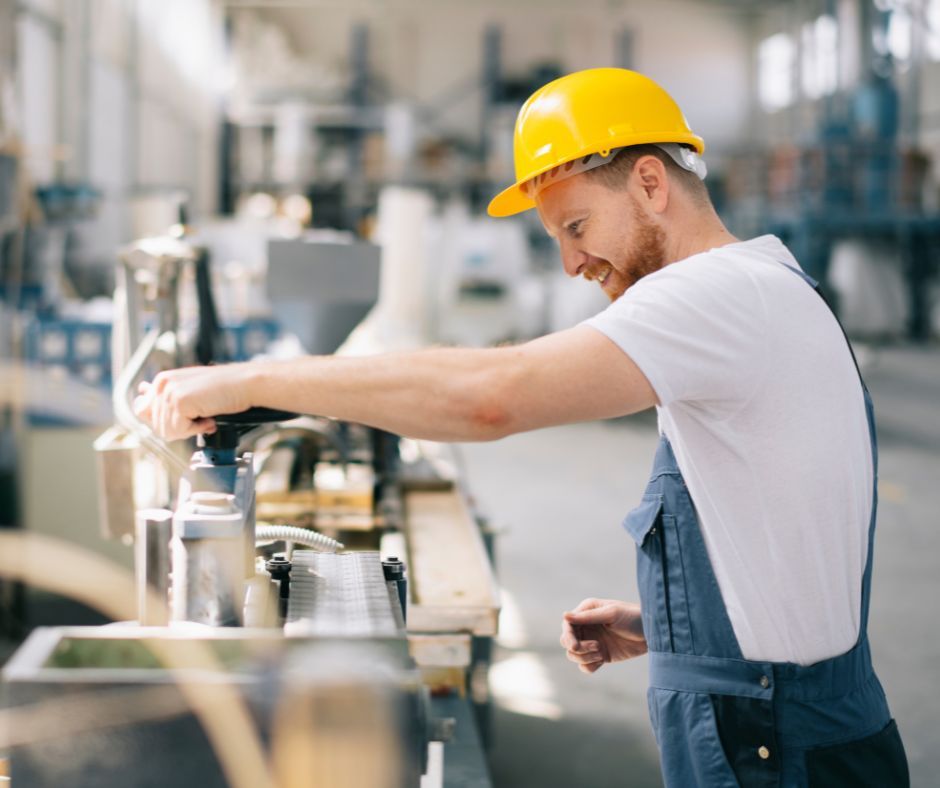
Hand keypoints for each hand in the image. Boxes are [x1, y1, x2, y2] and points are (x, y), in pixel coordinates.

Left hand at [133, 363, 256, 440]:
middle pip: (156, 426)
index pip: (143, 411)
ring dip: (190, 430)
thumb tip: (139, 399)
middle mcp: (162, 384)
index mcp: (162, 380)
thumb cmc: (224, 389)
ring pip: (166, 431)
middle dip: (180, 428)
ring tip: (207, 416)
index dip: (165, 421)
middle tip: (201, 417)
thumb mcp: (189, 392)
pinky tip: (209, 418)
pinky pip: (179, 431)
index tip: (186, 416)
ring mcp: (169, 392)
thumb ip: (164, 397)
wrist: (245, 384)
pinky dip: (196, 430)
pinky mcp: (180, 401)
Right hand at [559, 598, 646, 673]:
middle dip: (577, 649)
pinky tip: (602, 660)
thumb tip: (564, 615)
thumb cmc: (633, 617)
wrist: (652, 634)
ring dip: (585, 658)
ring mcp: (592, 642)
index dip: (568, 636)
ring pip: (574, 655)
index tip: (575, 646)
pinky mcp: (600, 656)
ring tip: (601, 653)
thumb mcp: (611, 614)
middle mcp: (586, 627)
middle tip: (596, 648)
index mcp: (586, 612)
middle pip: (566, 642)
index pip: (567, 625)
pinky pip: (585, 666)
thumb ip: (588, 617)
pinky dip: (589, 666)